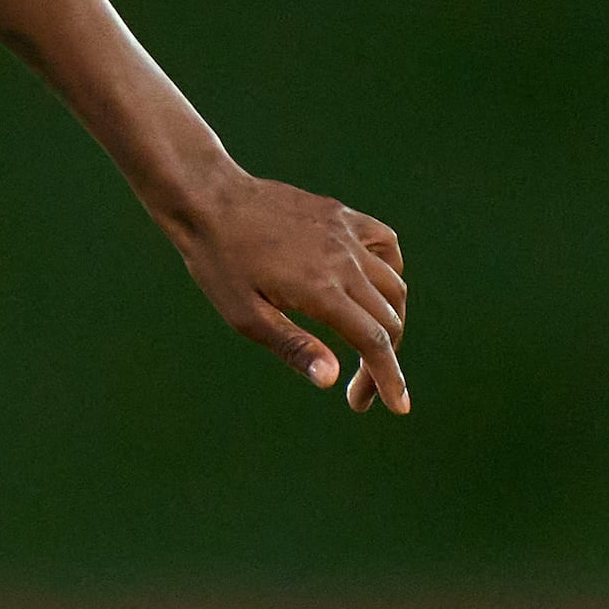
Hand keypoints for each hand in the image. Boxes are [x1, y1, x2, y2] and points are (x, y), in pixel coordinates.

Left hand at [170, 172, 409, 411]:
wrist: (210, 201)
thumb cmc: (220, 264)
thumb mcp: (245, 316)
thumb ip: (293, 346)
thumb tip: (332, 380)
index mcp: (321, 290)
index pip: (374, 342)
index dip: (389, 378)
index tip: (398, 406)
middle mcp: (344, 260)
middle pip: (388, 320)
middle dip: (382, 361)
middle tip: (359, 391)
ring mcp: (347, 234)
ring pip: (393, 286)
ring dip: (389, 322)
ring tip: (366, 347)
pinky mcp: (343, 216)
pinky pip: (386, 245)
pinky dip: (391, 272)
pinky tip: (374, 290)